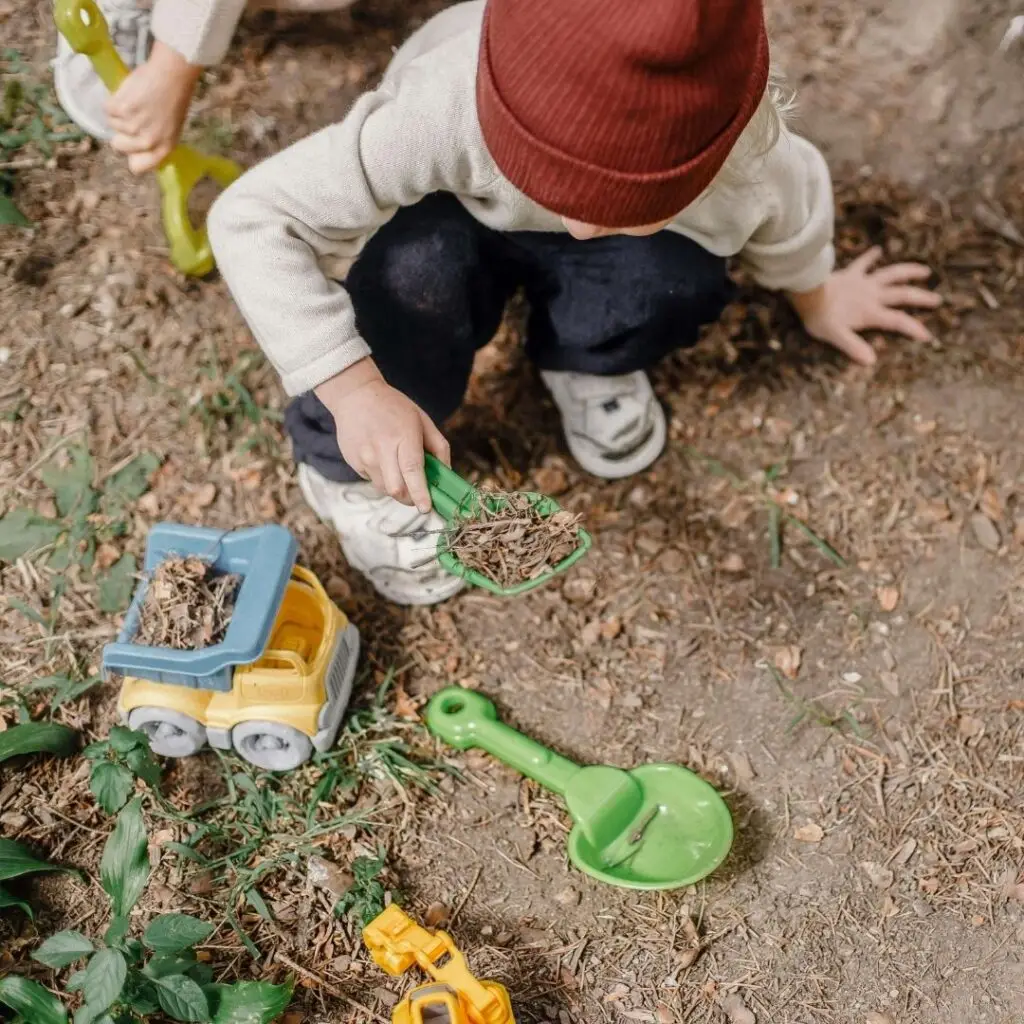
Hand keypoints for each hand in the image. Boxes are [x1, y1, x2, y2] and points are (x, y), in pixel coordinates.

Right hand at [107, 41, 201, 174]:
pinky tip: (128, 94)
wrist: (172, 75)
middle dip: (120, 132)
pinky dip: (113, 100)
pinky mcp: (120, 109)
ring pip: (112, 124)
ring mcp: (132, 126)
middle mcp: (147, 142)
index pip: (137, 167)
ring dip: (119, 113)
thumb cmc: (175, 99)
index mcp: (162, 149)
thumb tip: (138, 148)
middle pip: (118, 146)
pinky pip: (107, 109)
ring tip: (135, 101)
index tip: (132, 146)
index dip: (132, 155)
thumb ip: (155, 141)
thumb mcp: (171, 128)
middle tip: (132, 117)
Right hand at [316, 359, 449, 512]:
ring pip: (385, 489)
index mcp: (403, 436)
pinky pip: (373, 481)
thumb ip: (439, 447)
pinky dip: (383, 478)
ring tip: (398, 468)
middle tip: (419, 497)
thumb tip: (447, 474)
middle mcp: (381, 449)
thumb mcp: (423, 420)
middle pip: (397, 489)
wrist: (355, 396)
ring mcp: (364, 457)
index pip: (412, 470)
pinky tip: (382, 459)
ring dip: (398, 488)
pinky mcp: (353, 462)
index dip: (420, 493)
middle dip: (411, 499)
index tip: (426, 508)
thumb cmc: (395, 408)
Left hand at [789, 247, 941, 364]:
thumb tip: (871, 360)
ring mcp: (863, 282)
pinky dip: (871, 256)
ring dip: (908, 271)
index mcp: (870, 312)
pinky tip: (878, 250)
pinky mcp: (851, 273)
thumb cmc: (819, 317)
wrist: (805, 292)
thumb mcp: (836, 336)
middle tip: (937, 300)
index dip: (913, 328)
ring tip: (924, 270)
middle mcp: (872, 295)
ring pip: (891, 273)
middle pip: (902, 295)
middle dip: (921, 298)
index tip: (927, 336)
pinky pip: (863, 263)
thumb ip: (853, 347)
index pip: (898, 321)